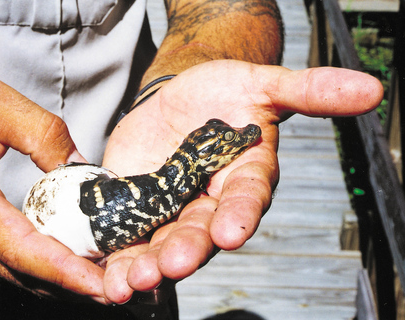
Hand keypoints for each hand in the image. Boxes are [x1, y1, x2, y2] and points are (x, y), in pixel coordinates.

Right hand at [0, 77, 107, 302]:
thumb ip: (42, 133)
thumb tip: (80, 167)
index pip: (21, 248)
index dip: (63, 270)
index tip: (98, 284)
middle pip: (21, 272)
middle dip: (70, 286)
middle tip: (113, 289)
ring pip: (14, 272)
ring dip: (58, 282)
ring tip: (99, 282)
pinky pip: (5, 261)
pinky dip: (41, 269)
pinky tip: (67, 265)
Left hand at [101, 60, 382, 302]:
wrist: (179, 97)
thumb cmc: (222, 92)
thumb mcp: (262, 84)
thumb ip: (308, 91)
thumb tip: (369, 89)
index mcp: (243, 178)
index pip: (246, 199)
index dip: (240, 214)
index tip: (230, 232)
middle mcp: (210, 202)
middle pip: (200, 231)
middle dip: (187, 249)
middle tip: (171, 265)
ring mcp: (172, 209)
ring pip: (162, 243)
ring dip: (147, 264)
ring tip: (132, 280)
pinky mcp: (138, 207)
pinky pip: (128, 235)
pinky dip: (117, 255)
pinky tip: (106, 273)